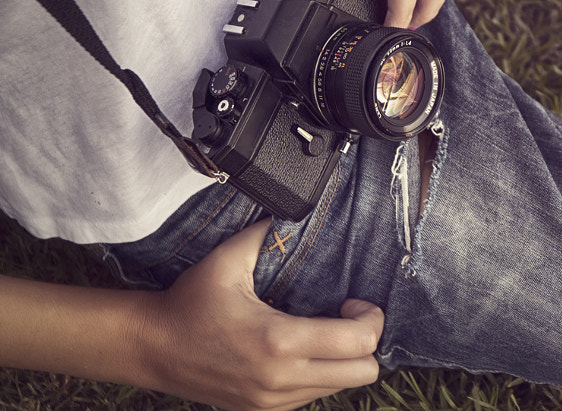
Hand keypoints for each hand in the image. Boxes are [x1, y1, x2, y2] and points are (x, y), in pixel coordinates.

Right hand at [134, 219, 383, 410]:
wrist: (151, 348)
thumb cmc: (190, 301)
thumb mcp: (227, 259)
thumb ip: (265, 233)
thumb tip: (292, 209)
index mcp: (279, 341)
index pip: (358, 343)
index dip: (371, 319)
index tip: (355, 301)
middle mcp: (281, 378)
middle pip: (363, 372)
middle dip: (367, 342)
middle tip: (348, 317)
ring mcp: (273, 401)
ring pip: (341, 387)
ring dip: (344, 360)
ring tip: (327, 332)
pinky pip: (315, 396)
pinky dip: (321, 374)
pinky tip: (305, 350)